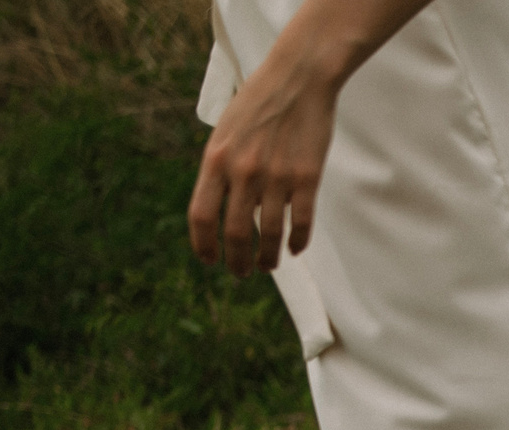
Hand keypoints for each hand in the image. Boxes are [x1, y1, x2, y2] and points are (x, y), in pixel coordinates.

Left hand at [188, 46, 340, 275]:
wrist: (298, 78)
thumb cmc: (259, 103)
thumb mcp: (226, 132)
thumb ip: (220, 168)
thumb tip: (220, 208)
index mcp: (216, 159)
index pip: (201, 216)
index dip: (203, 245)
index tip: (209, 260)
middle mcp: (243, 172)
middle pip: (236, 233)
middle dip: (238, 261)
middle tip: (242, 273)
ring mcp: (277, 176)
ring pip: (270, 234)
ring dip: (268, 258)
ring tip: (268, 266)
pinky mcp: (307, 177)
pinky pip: (301, 222)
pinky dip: (298, 241)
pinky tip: (296, 248)